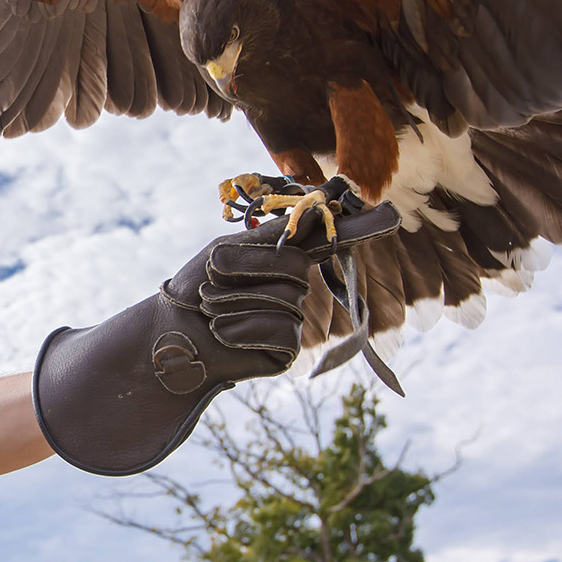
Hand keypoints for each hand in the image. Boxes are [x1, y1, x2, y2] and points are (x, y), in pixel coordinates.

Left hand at [32, 195, 399, 475]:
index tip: (392, 214)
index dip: (360, 229)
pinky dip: (244, 329)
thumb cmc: (195, 288)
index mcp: (282, 259)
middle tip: (212, 283)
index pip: (327, 241)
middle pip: (295, 268)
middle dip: (246, 271)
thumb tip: (318, 209)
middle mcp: (295, 288)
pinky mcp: (286, 352)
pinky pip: (281, 331)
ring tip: (212, 311)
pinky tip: (223, 334)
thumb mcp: (228, 251)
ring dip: (238, 301)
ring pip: (286, 300)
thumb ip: (274, 237)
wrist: (169, 335)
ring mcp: (294, 321)